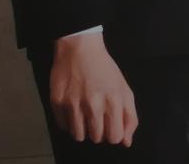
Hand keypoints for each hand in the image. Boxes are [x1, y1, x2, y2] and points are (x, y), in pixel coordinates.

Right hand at [49, 31, 137, 145]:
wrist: (80, 47)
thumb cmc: (104, 68)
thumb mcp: (124, 88)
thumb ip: (130, 117)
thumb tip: (127, 142)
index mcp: (114, 100)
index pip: (115, 137)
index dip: (113, 133)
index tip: (109, 124)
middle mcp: (94, 104)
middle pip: (96, 138)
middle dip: (97, 129)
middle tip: (95, 113)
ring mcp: (74, 104)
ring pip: (79, 136)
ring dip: (81, 128)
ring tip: (83, 111)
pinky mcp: (58, 102)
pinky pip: (63, 127)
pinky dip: (67, 120)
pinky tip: (72, 105)